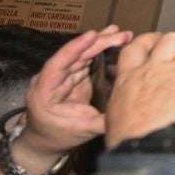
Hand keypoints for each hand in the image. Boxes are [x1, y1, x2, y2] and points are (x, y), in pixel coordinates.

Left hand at [17, 26, 132, 163]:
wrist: (45, 140)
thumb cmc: (57, 136)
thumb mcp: (81, 131)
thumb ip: (103, 122)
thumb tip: (130, 114)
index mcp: (45, 91)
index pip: (57, 64)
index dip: (74, 48)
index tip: (92, 35)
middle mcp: (52, 78)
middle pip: (74, 55)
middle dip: (98, 43)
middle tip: (122, 35)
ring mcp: (63, 75)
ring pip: (82, 54)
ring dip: (102, 42)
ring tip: (122, 34)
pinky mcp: (74, 75)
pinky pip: (87, 59)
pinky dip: (101, 49)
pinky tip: (113, 39)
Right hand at [105, 32, 174, 147]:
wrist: (144, 149)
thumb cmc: (130, 140)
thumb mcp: (116, 115)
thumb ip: (125, 101)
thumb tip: (129, 107)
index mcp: (129, 78)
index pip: (138, 47)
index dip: (150, 40)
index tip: (157, 43)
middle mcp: (152, 69)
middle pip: (170, 38)